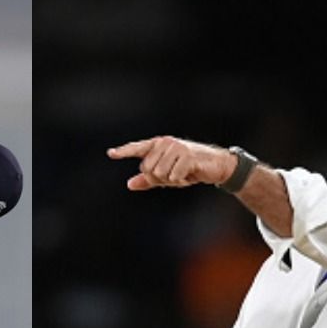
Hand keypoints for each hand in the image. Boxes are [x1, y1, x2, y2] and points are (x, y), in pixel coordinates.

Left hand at [108, 136, 236, 190]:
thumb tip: (130, 184)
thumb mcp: (167, 176)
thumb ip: (148, 179)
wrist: (215, 167)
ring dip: (171, 180)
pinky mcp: (187, 155)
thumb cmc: (189, 169)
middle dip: (159, 178)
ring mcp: (176, 148)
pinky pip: (173, 176)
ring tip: (183, 174)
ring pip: (160, 173)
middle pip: (148, 169)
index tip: (111, 153)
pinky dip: (180, 180)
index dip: (124, 151)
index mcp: (159, 145)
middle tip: (175, 175)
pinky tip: (189, 175)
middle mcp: (165, 143)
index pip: (138, 148)